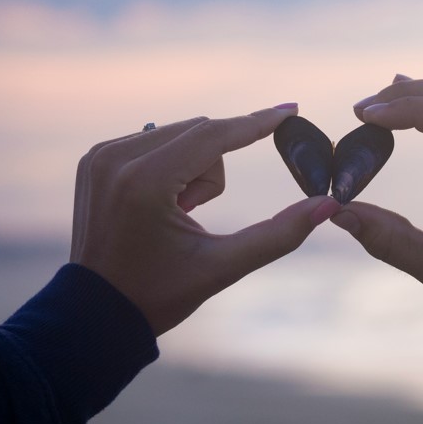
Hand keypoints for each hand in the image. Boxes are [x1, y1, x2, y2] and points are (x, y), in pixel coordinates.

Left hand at [71, 107, 340, 335]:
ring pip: (180, 134)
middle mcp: (116, 158)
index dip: (257, 123)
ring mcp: (100, 156)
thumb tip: (328, 205)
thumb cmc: (158, 294)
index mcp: (144, 183)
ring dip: (192, 168)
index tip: (291, 110)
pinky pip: (155, 141)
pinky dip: (170, 166)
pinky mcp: (94, 158)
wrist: (96, 313)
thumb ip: (279, 235)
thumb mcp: (223, 268)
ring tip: (174, 215)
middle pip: (200, 133)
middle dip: (213, 172)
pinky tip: (156, 206)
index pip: (213, 135)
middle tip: (192, 215)